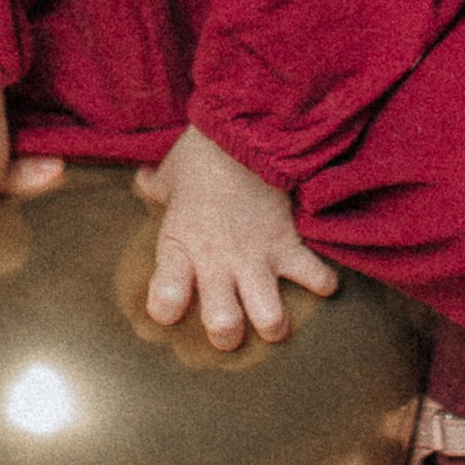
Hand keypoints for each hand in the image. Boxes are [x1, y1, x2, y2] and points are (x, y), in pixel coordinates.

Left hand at [135, 125, 337, 347]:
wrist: (246, 128)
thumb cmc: (203, 153)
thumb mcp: (171, 173)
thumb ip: (155, 186)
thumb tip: (143, 181)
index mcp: (181, 245)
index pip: (165, 298)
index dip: (164, 309)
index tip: (170, 306)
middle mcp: (217, 261)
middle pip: (223, 325)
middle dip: (226, 337)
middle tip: (229, 329)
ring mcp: (256, 256)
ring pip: (270, 316)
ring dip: (273, 324)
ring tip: (272, 322)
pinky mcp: (289, 244)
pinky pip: (314, 277)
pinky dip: (322, 284)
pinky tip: (319, 284)